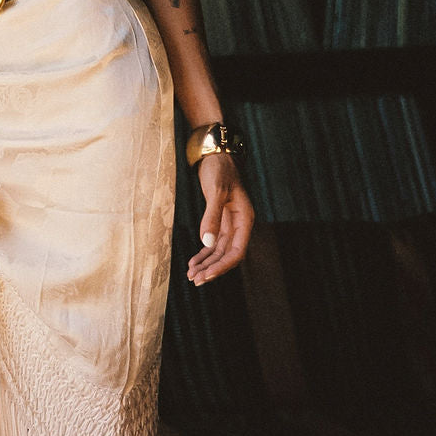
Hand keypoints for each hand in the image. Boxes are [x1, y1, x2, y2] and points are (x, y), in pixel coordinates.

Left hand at [187, 153, 253, 284]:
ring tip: (191, 275)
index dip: (222, 266)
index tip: (206, 275)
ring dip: (206, 264)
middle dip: (212, 269)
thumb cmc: (219, 170)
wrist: (216, 155)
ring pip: (219, 251)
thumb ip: (212, 216)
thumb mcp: (215, 191)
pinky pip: (213, 243)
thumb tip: (208, 243)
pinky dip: (203, 254)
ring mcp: (230, 224)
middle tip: (195, 280)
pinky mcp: (219, 221)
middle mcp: (239, 225)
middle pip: (227, 255)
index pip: (237, 251)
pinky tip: (192, 262)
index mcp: (245, 219)